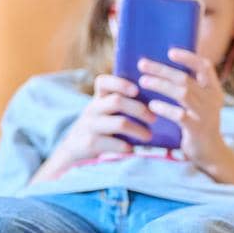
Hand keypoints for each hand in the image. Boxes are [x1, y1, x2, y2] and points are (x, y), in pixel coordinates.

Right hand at [42, 72, 156, 172]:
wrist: (76, 150)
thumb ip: (123, 105)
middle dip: (139, 109)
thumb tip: (157, 101)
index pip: (103, 82)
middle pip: (117, 101)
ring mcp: (90, 126)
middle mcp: (92, 109)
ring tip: (149, 137)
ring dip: (138, 130)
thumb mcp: (107, 113)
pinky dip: (127, 147)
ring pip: (120, 123)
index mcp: (99, 99)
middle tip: (154, 119)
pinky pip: (114, 143)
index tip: (136, 90)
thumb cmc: (102, 129)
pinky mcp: (89, 144)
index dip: (120, 83)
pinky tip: (133, 150)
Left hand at [138, 48, 229, 173]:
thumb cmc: (198, 123)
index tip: (170, 52)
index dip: (188, 57)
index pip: (205, 66)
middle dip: (162, 70)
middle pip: (186, 78)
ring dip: (160, 85)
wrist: (210, 152)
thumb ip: (189, 87)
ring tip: (143, 82)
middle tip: (142, 64)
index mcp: (213, 90)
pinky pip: (179, 115)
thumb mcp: (200, 103)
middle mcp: (212, 100)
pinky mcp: (197, 129)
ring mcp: (206, 114)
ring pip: (182, 93)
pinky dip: (164, 108)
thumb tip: (162, 67)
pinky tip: (152, 106)